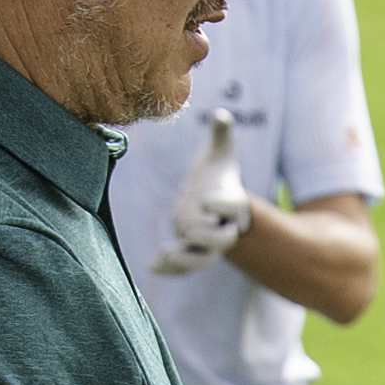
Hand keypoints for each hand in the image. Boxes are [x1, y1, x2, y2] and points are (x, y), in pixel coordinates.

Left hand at [144, 111, 257, 276]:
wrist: (212, 201)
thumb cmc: (216, 174)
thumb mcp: (219, 152)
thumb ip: (221, 134)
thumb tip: (222, 114)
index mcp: (232, 201)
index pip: (233, 205)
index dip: (220, 203)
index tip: (205, 198)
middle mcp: (222, 225)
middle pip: (222, 239)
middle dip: (206, 236)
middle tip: (187, 228)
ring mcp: (207, 242)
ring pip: (203, 259)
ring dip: (185, 260)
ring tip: (165, 253)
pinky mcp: (192, 251)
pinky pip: (184, 267)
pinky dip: (170, 269)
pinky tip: (152, 266)